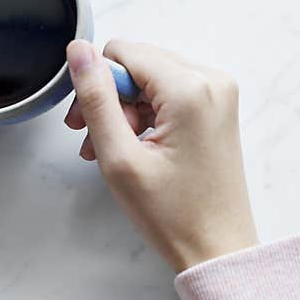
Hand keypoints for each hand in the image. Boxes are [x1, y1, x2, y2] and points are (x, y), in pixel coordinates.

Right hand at [64, 39, 257, 271]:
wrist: (219, 248)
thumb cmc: (173, 214)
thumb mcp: (119, 157)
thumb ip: (96, 98)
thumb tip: (79, 51)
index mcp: (190, 88)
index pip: (124, 52)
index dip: (97, 84)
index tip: (86, 124)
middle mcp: (212, 80)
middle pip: (139, 63)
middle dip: (111, 98)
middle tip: (96, 141)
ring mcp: (220, 93)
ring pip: (153, 78)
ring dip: (127, 109)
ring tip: (115, 151)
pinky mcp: (219, 107)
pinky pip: (172, 93)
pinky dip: (148, 114)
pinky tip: (135, 146)